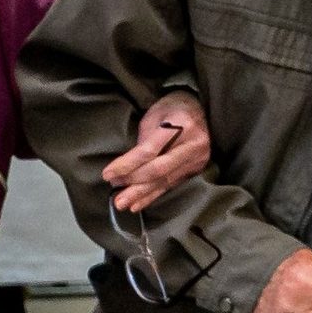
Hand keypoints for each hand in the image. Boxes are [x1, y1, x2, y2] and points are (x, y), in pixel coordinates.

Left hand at [102, 91, 211, 211]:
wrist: (203, 110)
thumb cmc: (174, 108)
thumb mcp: (156, 114)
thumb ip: (144, 139)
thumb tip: (128, 166)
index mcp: (181, 125)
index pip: (149, 150)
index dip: (127, 165)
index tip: (108, 174)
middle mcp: (192, 145)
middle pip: (158, 170)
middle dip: (134, 184)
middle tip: (116, 196)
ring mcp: (196, 159)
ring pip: (164, 181)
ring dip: (141, 194)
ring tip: (123, 204)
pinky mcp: (195, 170)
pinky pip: (171, 185)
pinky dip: (153, 195)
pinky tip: (138, 203)